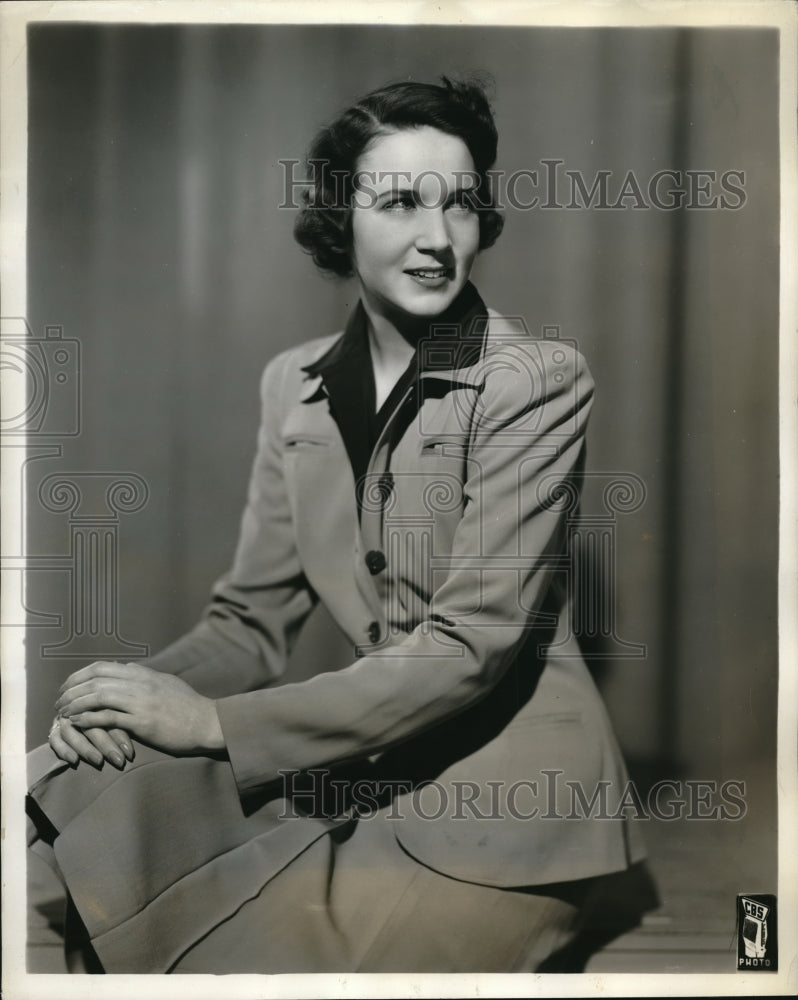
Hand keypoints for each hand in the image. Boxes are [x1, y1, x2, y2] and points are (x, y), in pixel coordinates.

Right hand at [48, 715, 133, 769]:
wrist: (84, 713)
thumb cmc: (112, 716)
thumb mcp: (120, 716)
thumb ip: (125, 722)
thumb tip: (137, 744)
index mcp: (98, 700)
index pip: (107, 715)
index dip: (119, 735)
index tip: (129, 753)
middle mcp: (81, 707)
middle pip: (90, 724)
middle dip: (105, 744)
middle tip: (118, 761)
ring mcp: (65, 717)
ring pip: (71, 731)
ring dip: (85, 748)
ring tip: (99, 762)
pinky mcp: (54, 729)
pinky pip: (54, 739)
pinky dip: (63, 749)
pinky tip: (74, 761)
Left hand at [55, 661, 224, 755]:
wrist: (208, 722)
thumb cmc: (188, 706)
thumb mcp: (167, 682)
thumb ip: (145, 674)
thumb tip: (126, 666)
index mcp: (143, 673)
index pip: (103, 667)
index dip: (79, 675)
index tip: (67, 686)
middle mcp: (140, 683)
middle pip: (95, 679)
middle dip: (71, 689)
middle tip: (59, 702)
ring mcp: (141, 701)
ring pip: (98, 696)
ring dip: (76, 704)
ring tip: (63, 713)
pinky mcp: (143, 721)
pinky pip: (108, 717)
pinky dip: (88, 719)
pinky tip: (77, 723)